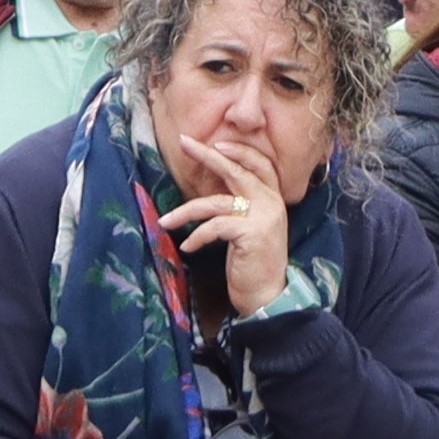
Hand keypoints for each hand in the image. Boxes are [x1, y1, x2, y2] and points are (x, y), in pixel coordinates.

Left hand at [159, 146, 294, 317]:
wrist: (268, 295)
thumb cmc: (254, 262)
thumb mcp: (251, 227)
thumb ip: (242, 206)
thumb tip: (212, 192)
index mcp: (273, 198)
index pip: (260, 163)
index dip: (239, 150)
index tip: (215, 142)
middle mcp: (271, 203)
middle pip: (236, 170)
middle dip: (207, 155)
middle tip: (184, 142)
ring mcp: (263, 217)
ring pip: (216, 202)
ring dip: (185, 211)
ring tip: (164, 222)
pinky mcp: (251, 233)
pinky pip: (215, 226)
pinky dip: (197, 236)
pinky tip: (187, 247)